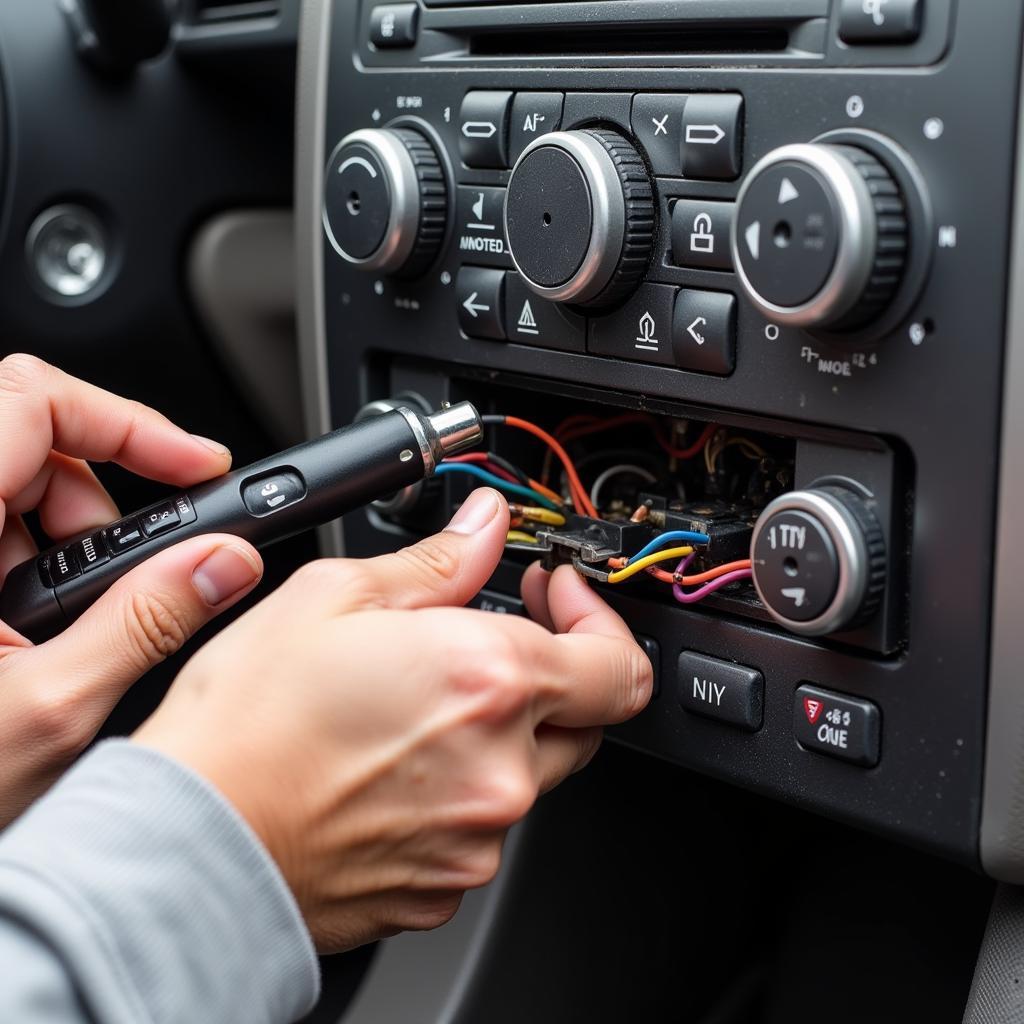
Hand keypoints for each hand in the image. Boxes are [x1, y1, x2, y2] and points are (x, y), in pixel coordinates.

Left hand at [0, 354, 263, 826]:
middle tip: (131, 578)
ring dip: (70, 544)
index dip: (123, 419)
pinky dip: (39, 570)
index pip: (31, 398)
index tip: (194, 466)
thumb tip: (223, 564)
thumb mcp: (50, 712)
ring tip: (70, 632)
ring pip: (16, 489)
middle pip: (31, 439)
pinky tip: (36, 639)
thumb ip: (148, 623)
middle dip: (101, 502)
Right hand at [134, 487, 651, 951]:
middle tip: (483, 643)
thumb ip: (438, 562)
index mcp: (488, 681)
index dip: (597, 620)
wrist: (188, 847)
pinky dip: (458, 789)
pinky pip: (481, 826)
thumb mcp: (334, 598)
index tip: (557, 598)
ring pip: (529, 771)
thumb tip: (484, 527)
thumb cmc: (245, 727)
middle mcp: (501, 768)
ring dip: (496, 731)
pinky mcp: (447, 885)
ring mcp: (478, 837)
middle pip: (582, 717)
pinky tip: (394, 766)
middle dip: (548, 672)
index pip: (617, 662)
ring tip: (411, 708)